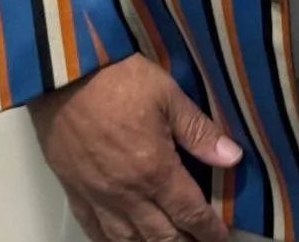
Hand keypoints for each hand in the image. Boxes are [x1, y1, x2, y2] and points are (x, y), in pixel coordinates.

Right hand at [28, 53, 242, 241]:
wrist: (65, 73)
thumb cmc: (119, 78)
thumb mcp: (168, 95)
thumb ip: (199, 130)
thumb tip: (233, 157)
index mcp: (156, 169)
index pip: (190, 212)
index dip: (209, 230)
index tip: (221, 238)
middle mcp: (128, 193)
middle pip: (162, 235)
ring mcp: (98, 196)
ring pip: (128, 241)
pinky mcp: (74, 191)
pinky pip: (94, 231)